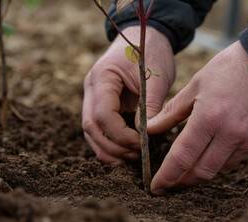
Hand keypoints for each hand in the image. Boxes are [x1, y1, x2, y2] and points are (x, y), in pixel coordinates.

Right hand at [82, 26, 174, 163]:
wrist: (144, 37)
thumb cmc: (152, 52)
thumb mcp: (157, 76)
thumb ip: (150, 104)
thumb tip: (145, 134)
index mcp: (103, 77)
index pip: (102, 115)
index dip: (120, 135)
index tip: (140, 144)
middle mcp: (92, 88)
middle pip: (90, 127)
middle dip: (112, 146)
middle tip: (135, 156)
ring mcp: (93, 96)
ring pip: (90, 130)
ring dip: (107, 148)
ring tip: (130, 158)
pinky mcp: (101, 102)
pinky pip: (98, 127)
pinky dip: (108, 142)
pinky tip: (124, 151)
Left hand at [148, 41, 247, 194]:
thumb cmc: (229, 68)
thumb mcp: (196, 84)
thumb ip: (172, 111)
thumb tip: (151, 128)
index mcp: (209, 118)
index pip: (182, 158)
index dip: (167, 177)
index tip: (156, 188)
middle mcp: (232, 134)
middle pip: (202, 172)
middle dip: (183, 181)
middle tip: (173, 181)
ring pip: (222, 168)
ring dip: (204, 169)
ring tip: (194, 162)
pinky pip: (240, 156)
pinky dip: (226, 156)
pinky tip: (221, 144)